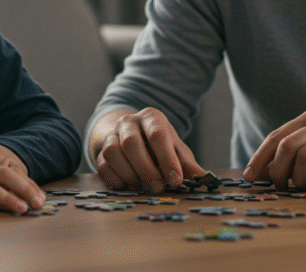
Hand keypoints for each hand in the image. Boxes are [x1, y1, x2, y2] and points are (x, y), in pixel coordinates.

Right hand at [92, 108, 206, 192]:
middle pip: (131, 143)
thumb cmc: (160, 147)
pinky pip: (102, 166)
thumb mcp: (177, 150)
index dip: (167, 159)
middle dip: (146, 169)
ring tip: (144, 186)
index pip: (157, 135)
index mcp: (151, 117)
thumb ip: (187, 164)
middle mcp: (128, 122)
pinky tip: (129, 185)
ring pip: (113, 152)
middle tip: (159, 188)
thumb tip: (204, 177)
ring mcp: (112, 135)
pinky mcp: (101, 152)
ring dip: (130, 174)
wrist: (134, 139)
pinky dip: (116, 179)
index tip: (176, 180)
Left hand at [242, 109, 305, 191]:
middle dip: (276, 171)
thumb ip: (301, 150)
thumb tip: (268, 173)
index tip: (250, 177)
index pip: (276, 137)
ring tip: (303, 189)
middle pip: (287, 147)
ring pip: (305, 157)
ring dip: (298, 179)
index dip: (260, 158)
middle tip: (279, 187)